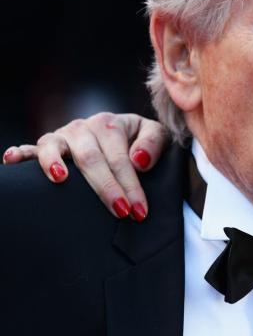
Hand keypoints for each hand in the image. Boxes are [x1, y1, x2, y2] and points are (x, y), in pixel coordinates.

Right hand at [2, 113, 167, 220]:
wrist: (125, 132)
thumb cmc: (140, 139)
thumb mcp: (155, 135)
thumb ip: (153, 143)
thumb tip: (139, 161)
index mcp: (110, 123)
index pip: (120, 158)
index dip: (130, 184)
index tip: (139, 209)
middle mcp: (83, 128)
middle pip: (91, 158)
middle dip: (106, 187)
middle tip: (121, 212)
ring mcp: (62, 137)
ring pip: (55, 148)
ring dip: (54, 162)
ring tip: (60, 179)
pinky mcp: (46, 147)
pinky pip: (30, 149)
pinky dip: (20, 153)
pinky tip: (12, 160)